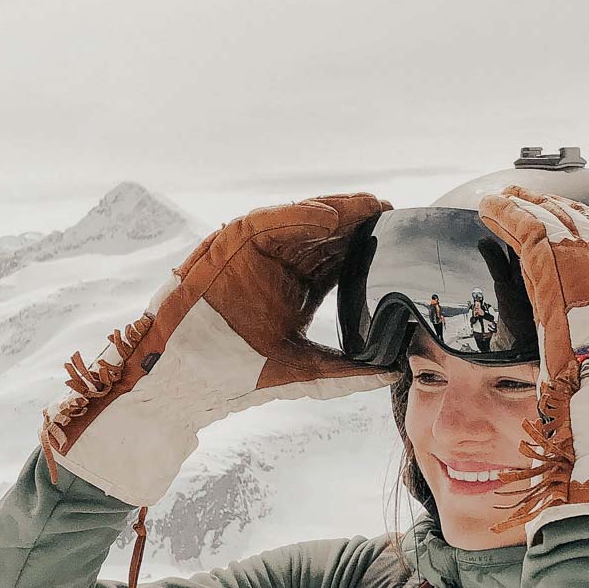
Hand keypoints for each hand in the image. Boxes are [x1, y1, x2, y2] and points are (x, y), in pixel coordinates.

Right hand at [38, 193, 391, 511]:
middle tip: (392, 211)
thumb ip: (348, 372)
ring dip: (335, 210)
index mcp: (295, 290)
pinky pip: (264, 221)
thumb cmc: (237, 376)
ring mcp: (251, 254)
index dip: (368, 246)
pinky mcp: (225, 247)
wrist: (188, 382)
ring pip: (298, 222)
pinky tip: (328, 215)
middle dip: (359, 221)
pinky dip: (295, 215)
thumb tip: (393, 374)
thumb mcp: (305, 372)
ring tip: (370, 205)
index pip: (338, 259)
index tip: (400, 238)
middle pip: (323, 235)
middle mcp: (276, 266)